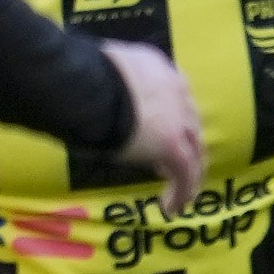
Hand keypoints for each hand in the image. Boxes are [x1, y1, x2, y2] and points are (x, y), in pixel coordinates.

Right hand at [102, 42, 203, 208]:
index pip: (175, 94)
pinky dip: (182, 191)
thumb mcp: (100, 73)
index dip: (172, 117)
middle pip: (190, 123)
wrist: (86, 88)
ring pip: (194, 149)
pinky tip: (171, 207)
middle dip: (186, 146)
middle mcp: (175, 88)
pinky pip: (185, 172)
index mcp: (156, 66)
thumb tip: (94, 94)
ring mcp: (176, 116)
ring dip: (190, 173)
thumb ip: (109, 85)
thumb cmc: (79, 79)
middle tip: (169, 167)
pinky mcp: (171, 143)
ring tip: (183, 195)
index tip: (161, 134)